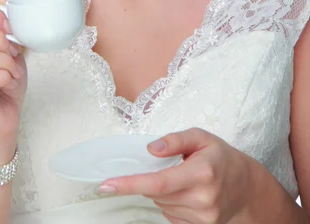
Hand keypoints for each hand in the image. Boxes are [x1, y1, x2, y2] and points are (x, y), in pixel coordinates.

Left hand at [98, 128, 255, 223]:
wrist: (247, 187)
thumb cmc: (221, 157)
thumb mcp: (201, 137)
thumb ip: (175, 139)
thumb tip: (150, 149)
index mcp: (201, 172)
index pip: (158, 182)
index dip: (130, 184)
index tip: (107, 185)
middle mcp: (203, 198)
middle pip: (156, 194)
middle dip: (151, 180)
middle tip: (167, 166)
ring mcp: (204, 217)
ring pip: (162, 205)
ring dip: (162, 192)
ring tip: (182, 178)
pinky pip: (171, 216)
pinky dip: (171, 203)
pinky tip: (186, 193)